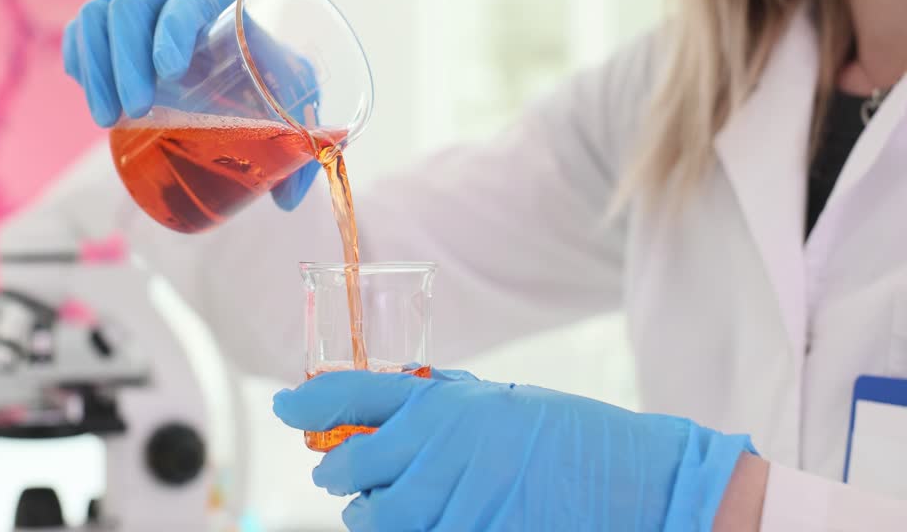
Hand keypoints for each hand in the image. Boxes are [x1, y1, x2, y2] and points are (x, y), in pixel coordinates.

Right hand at [62, 0, 316, 209]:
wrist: (236, 66)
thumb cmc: (266, 75)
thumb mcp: (292, 94)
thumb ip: (302, 138)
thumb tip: (287, 202)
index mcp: (214, 0)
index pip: (186, 2)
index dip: (173, 31)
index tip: (171, 72)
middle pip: (130, 9)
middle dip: (125, 61)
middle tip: (134, 112)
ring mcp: (134, 11)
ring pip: (97, 20)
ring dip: (96, 69)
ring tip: (106, 119)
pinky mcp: (108, 33)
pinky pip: (80, 32)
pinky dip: (77, 57)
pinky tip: (83, 87)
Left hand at [273, 369, 754, 531]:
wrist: (628, 480)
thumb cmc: (563, 435)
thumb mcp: (492, 404)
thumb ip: (432, 408)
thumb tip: (377, 414)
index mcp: (439, 404)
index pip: (348, 395)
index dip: (306, 403)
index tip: (286, 408)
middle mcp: (435, 448)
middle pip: (347, 469)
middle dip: (342, 474)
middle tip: (349, 475)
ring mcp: (450, 500)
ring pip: (373, 518)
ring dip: (373, 514)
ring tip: (394, 506)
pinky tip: (432, 520)